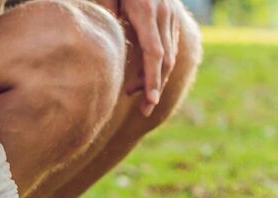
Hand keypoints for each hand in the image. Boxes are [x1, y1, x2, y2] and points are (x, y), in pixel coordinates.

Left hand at [118, 0, 179, 115]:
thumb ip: (106, 13)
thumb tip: (108, 43)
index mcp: (145, 9)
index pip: (154, 54)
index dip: (152, 80)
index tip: (149, 101)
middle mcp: (163, 12)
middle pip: (165, 59)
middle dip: (155, 86)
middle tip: (143, 107)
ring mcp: (170, 12)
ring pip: (170, 53)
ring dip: (155, 76)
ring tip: (136, 91)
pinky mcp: (172, 12)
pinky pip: (170, 43)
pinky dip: (160, 62)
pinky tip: (146, 72)